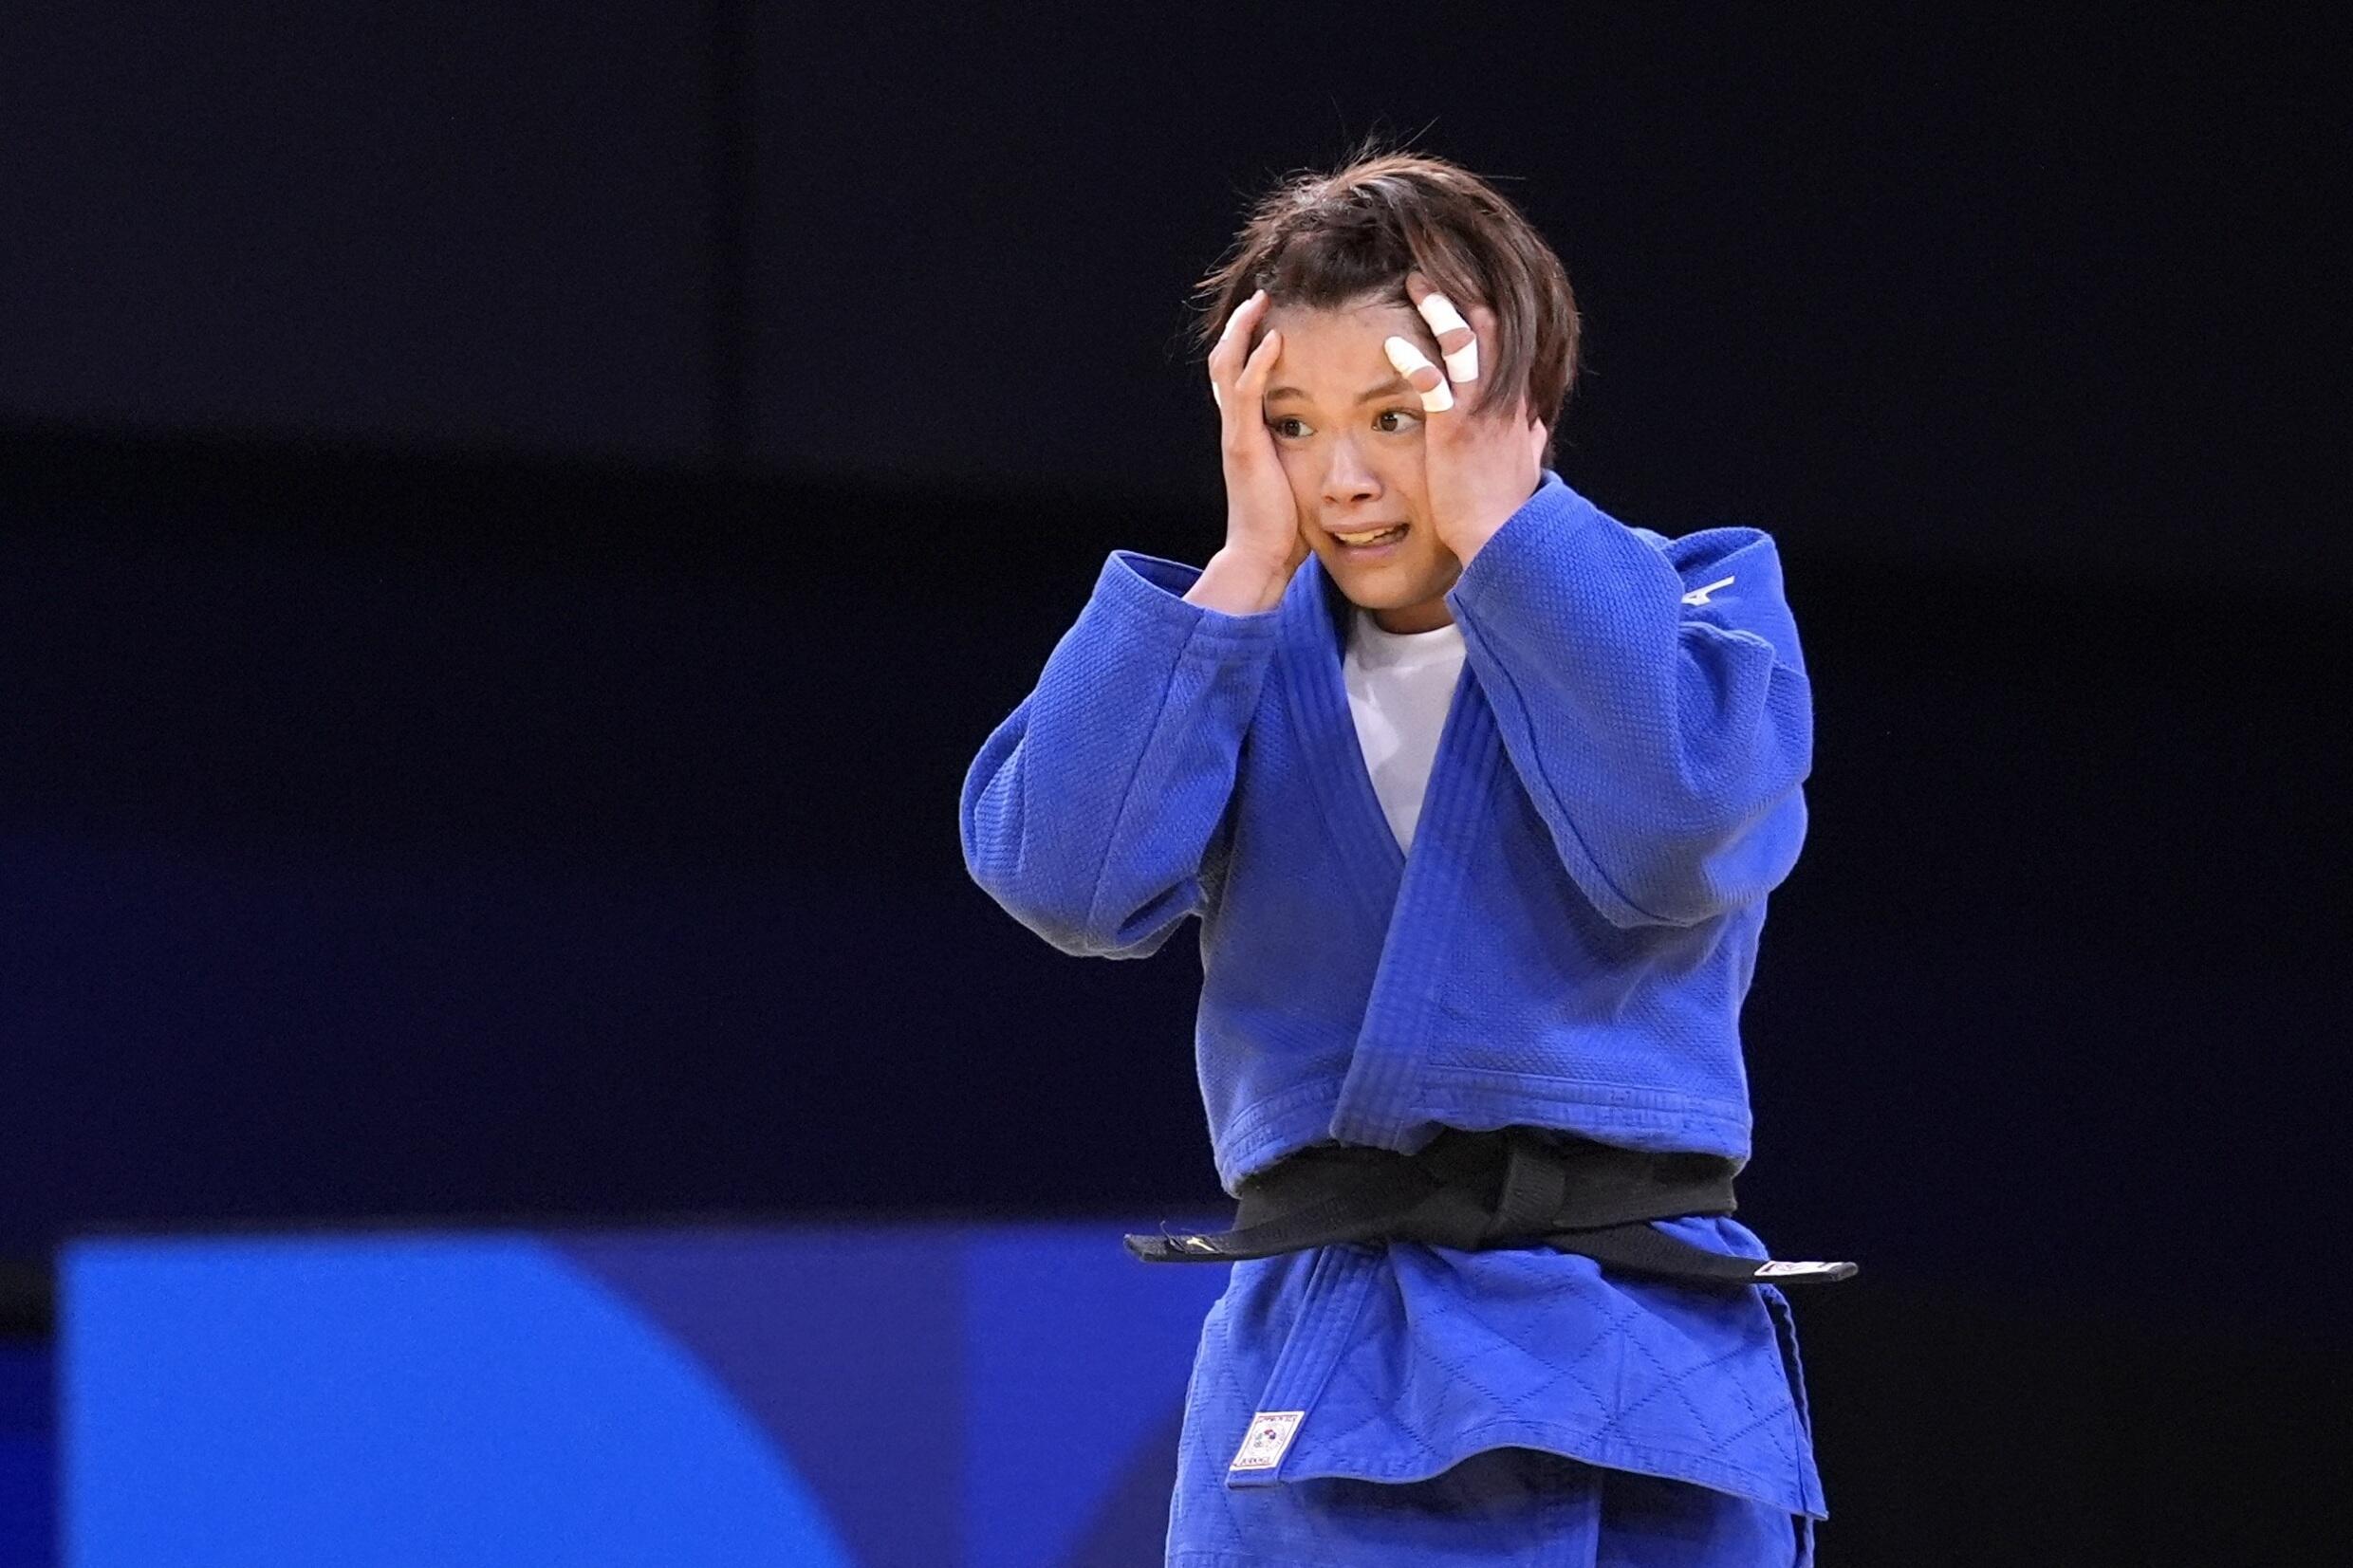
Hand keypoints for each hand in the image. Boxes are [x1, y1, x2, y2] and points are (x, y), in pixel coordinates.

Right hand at [1206, 288, 1309, 582]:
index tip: (1268, 316)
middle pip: (1224, 362)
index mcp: (1247, 434)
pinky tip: (1273, 338)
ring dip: (1243, 330)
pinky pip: (1245, 393)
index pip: (1239, 376)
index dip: (1248, 345)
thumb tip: (1338, 451)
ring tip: (1259, 301)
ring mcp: (1237, 434)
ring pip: (1227, 367)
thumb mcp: (1299, 481)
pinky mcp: (1244, 445)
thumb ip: (1308, 458)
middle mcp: (1236, 428)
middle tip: (1259, 295)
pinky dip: (1257, 362)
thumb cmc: (1285, 528)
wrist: (1262, 558)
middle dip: (1240, 326)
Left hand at [1383, 272, 1547, 566]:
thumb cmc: (1505, 506)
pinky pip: (1434, 385)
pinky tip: (1393, 343)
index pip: (1505, 343)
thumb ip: (1528, 435)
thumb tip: (1536, 420)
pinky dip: (1414, 361)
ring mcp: (1479, 411)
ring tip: (1415, 283)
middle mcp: (1501, 398)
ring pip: (1464, 344)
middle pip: (1488, 329)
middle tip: (1434, 270)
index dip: (1484, 312)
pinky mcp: (1454, 431)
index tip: (1464, 288)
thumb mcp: (1525, 463)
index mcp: (1515, 403)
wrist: (1501, 537)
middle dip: (1461, 295)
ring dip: (1439, 310)